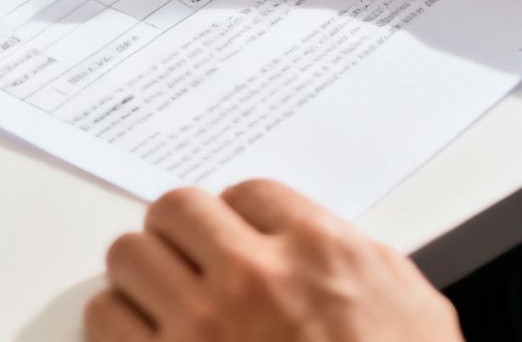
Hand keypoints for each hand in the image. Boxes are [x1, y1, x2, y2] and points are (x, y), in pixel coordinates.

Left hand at [86, 181, 461, 341]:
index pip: (248, 194)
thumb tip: (326, 250)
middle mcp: (255, 278)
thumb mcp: (416, 316)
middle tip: (191, 262)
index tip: (238, 240)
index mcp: (320, 253)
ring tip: (162, 300)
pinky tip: (144, 338)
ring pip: (129, 255)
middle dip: (182, 235)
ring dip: (143, 277)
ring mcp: (202, 327)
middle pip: (176, 209)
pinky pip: (105, 318)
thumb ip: (363, 267)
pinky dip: (117, 325)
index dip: (241, 220)